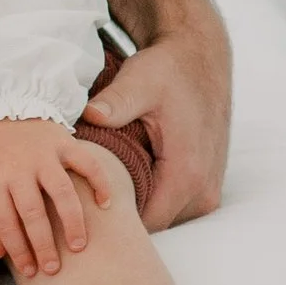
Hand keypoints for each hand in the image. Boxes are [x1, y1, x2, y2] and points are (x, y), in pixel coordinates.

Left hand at [0, 118, 113, 280]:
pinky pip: (88, 163)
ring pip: (62, 192)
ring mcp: (44, 154)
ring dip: (73, 222)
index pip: (5, 222)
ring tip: (79, 246)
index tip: (30, 271)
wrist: (4, 107)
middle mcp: (18, 167)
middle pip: (33, 213)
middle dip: (44, 245)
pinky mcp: (65, 142)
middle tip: (54, 269)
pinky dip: (99, 183)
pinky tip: (106, 205)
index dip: (18, 250)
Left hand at [85, 21, 228, 230]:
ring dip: (136, 209)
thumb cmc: (168, 70)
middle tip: (79, 206)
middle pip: (154, 226)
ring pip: (165, 218)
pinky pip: (174, 206)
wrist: (201, 58)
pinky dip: (150, 199)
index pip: (145, 224)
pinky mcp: (206, 183)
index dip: (110, 222)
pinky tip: (123, 182)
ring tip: (99, 192)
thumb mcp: (140, 82)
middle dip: (120, 219)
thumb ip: (116, 103)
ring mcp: (208, 189)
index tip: (77, 211)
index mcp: (187, 173)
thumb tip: (89, 115)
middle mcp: (204, 190)